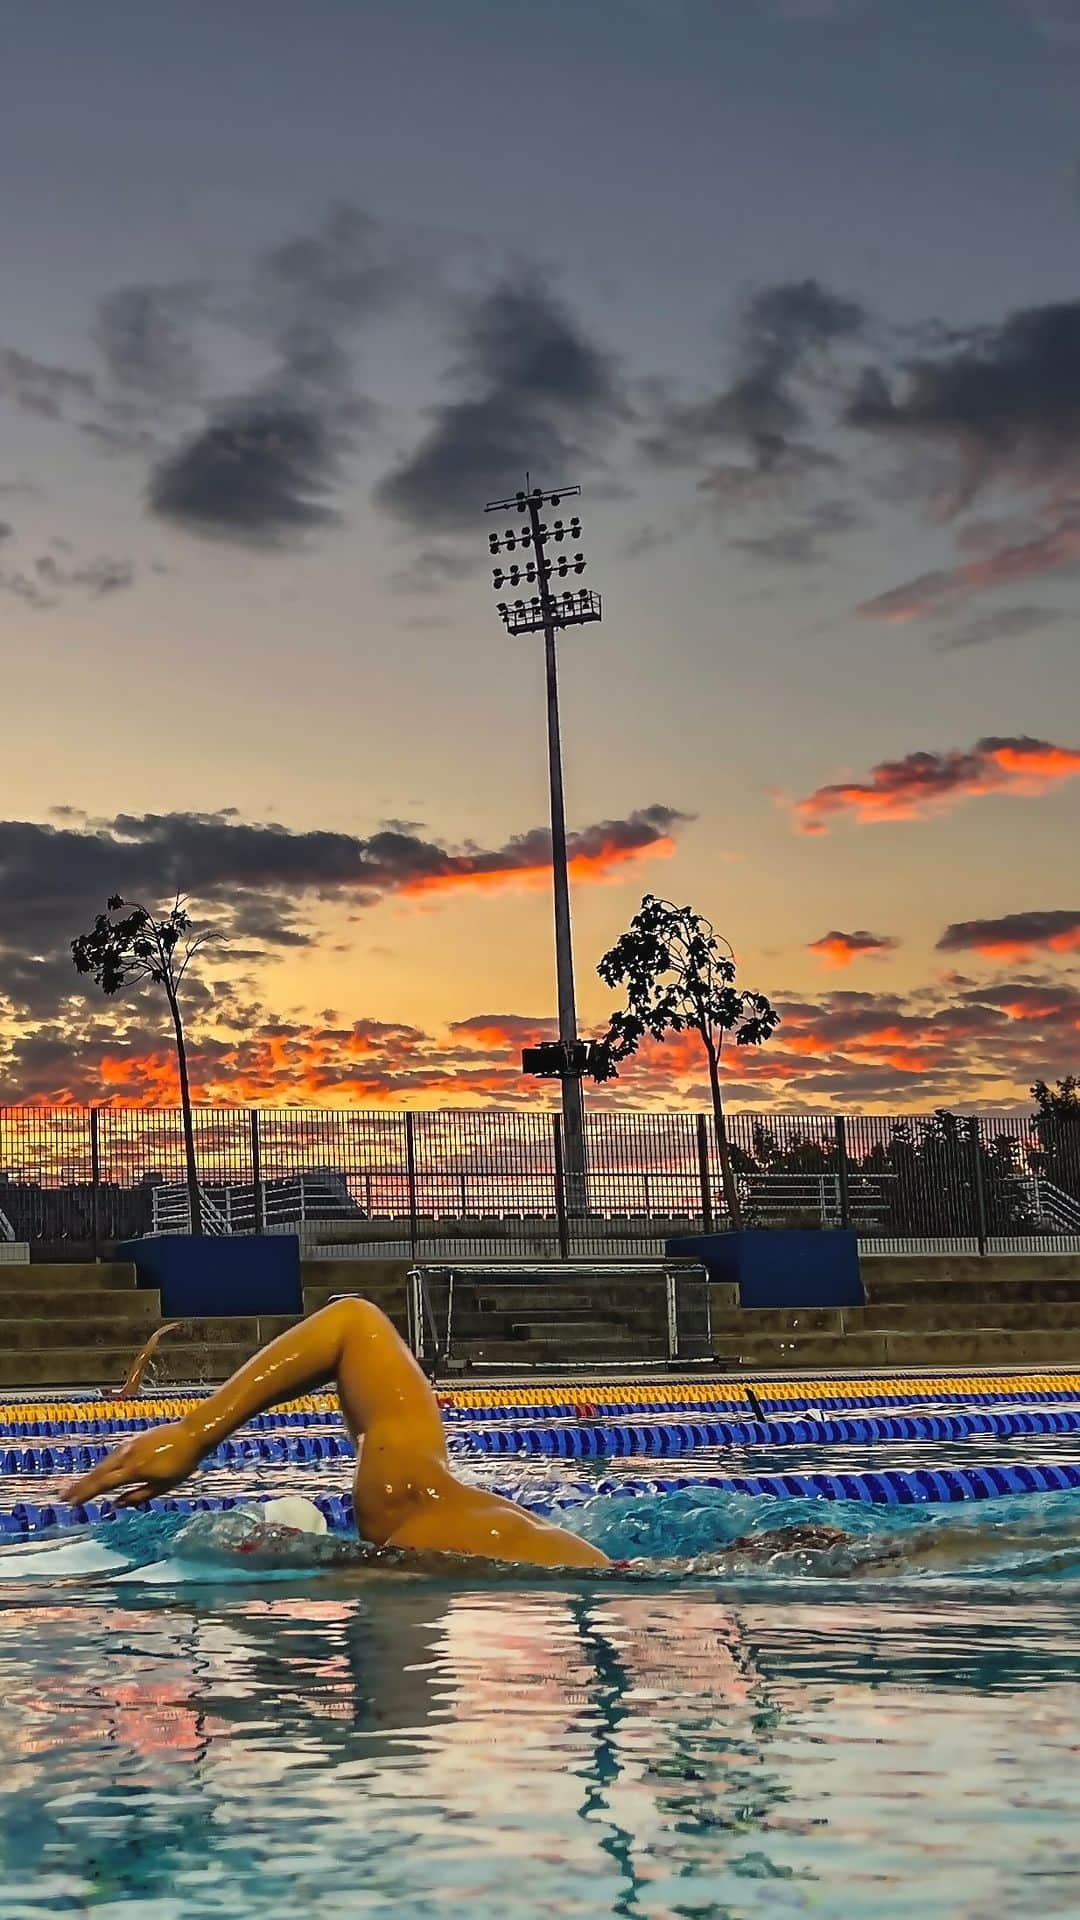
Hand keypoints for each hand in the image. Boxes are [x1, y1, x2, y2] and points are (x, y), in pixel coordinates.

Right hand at [61, 1419, 204, 1508]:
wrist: (192, 1434)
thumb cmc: (182, 1463)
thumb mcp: (164, 1485)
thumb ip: (140, 1496)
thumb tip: (118, 1504)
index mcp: (134, 1469)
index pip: (104, 1485)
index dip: (87, 1494)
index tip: (72, 1503)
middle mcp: (127, 1456)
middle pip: (99, 1473)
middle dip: (81, 1486)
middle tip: (64, 1496)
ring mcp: (129, 1446)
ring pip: (104, 1464)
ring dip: (89, 1476)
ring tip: (76, 1488)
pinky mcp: (133, 1441)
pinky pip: (113, 1457)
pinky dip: (102, 1467)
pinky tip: (99, 1473)